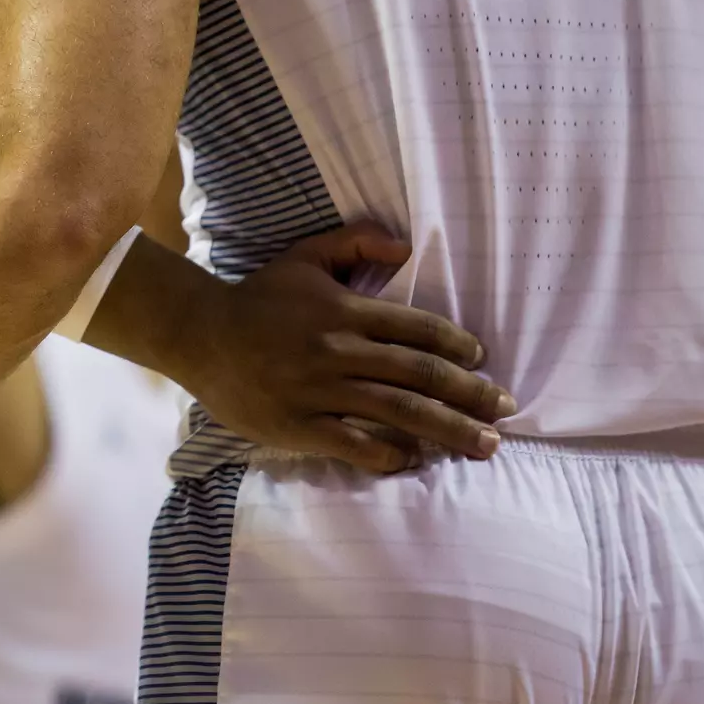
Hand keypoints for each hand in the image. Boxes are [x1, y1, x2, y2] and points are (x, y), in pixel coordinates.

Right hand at [180, 223, 511, 471]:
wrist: (198, 335)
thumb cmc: (256, 298)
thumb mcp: (303, 257)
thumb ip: (354, 243)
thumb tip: (405, 246)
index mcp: (343, 310)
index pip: (417, 327)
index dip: (458, 345)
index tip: (483, 361)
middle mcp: (338, 349)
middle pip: (420, 373)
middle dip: (471, 394)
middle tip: (505, 410)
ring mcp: (319, 390)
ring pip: (398, 411)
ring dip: (448, 429)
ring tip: (484, 445)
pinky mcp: (298, 424)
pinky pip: (353, 443)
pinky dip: (387, 453)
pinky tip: (411, 460)